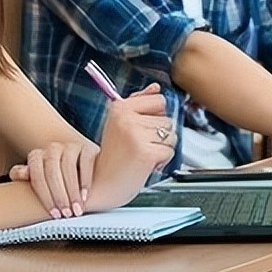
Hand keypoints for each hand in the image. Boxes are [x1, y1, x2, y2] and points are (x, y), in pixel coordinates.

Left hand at [8, 139, 99, 218]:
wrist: (87, 175)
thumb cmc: (59, 184)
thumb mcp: (42, 183)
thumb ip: (29, 179)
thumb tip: (18, 173)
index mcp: (36, 157)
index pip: (36, 175)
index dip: (44, 196)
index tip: (53, 214)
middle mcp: (52, 149)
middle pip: (52, 171)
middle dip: (59, 195)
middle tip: (66, 214)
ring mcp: (70, 146)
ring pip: (68, 167)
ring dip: (72, 191)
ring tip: (76, 209)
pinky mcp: (87, 148)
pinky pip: (86, 162)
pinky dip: (85, 180)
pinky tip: (85, 196)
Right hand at [83, 84, 174, 210]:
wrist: (101, 183)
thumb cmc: (111, 155)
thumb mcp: (120, 123)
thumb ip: (138, 103)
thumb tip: (155, 87)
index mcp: (120, 107)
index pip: (159, 100)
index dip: (157, 115)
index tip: (144, 126)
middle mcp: (126, 118)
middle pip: (167, 119)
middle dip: (160, 134)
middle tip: (141, 145)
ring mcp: (136, 135)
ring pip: (171, 135)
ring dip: (162, 147)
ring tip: (143, 153)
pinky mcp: (145, 153)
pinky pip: (169, 151)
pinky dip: (161, 161)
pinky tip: (146, 164)